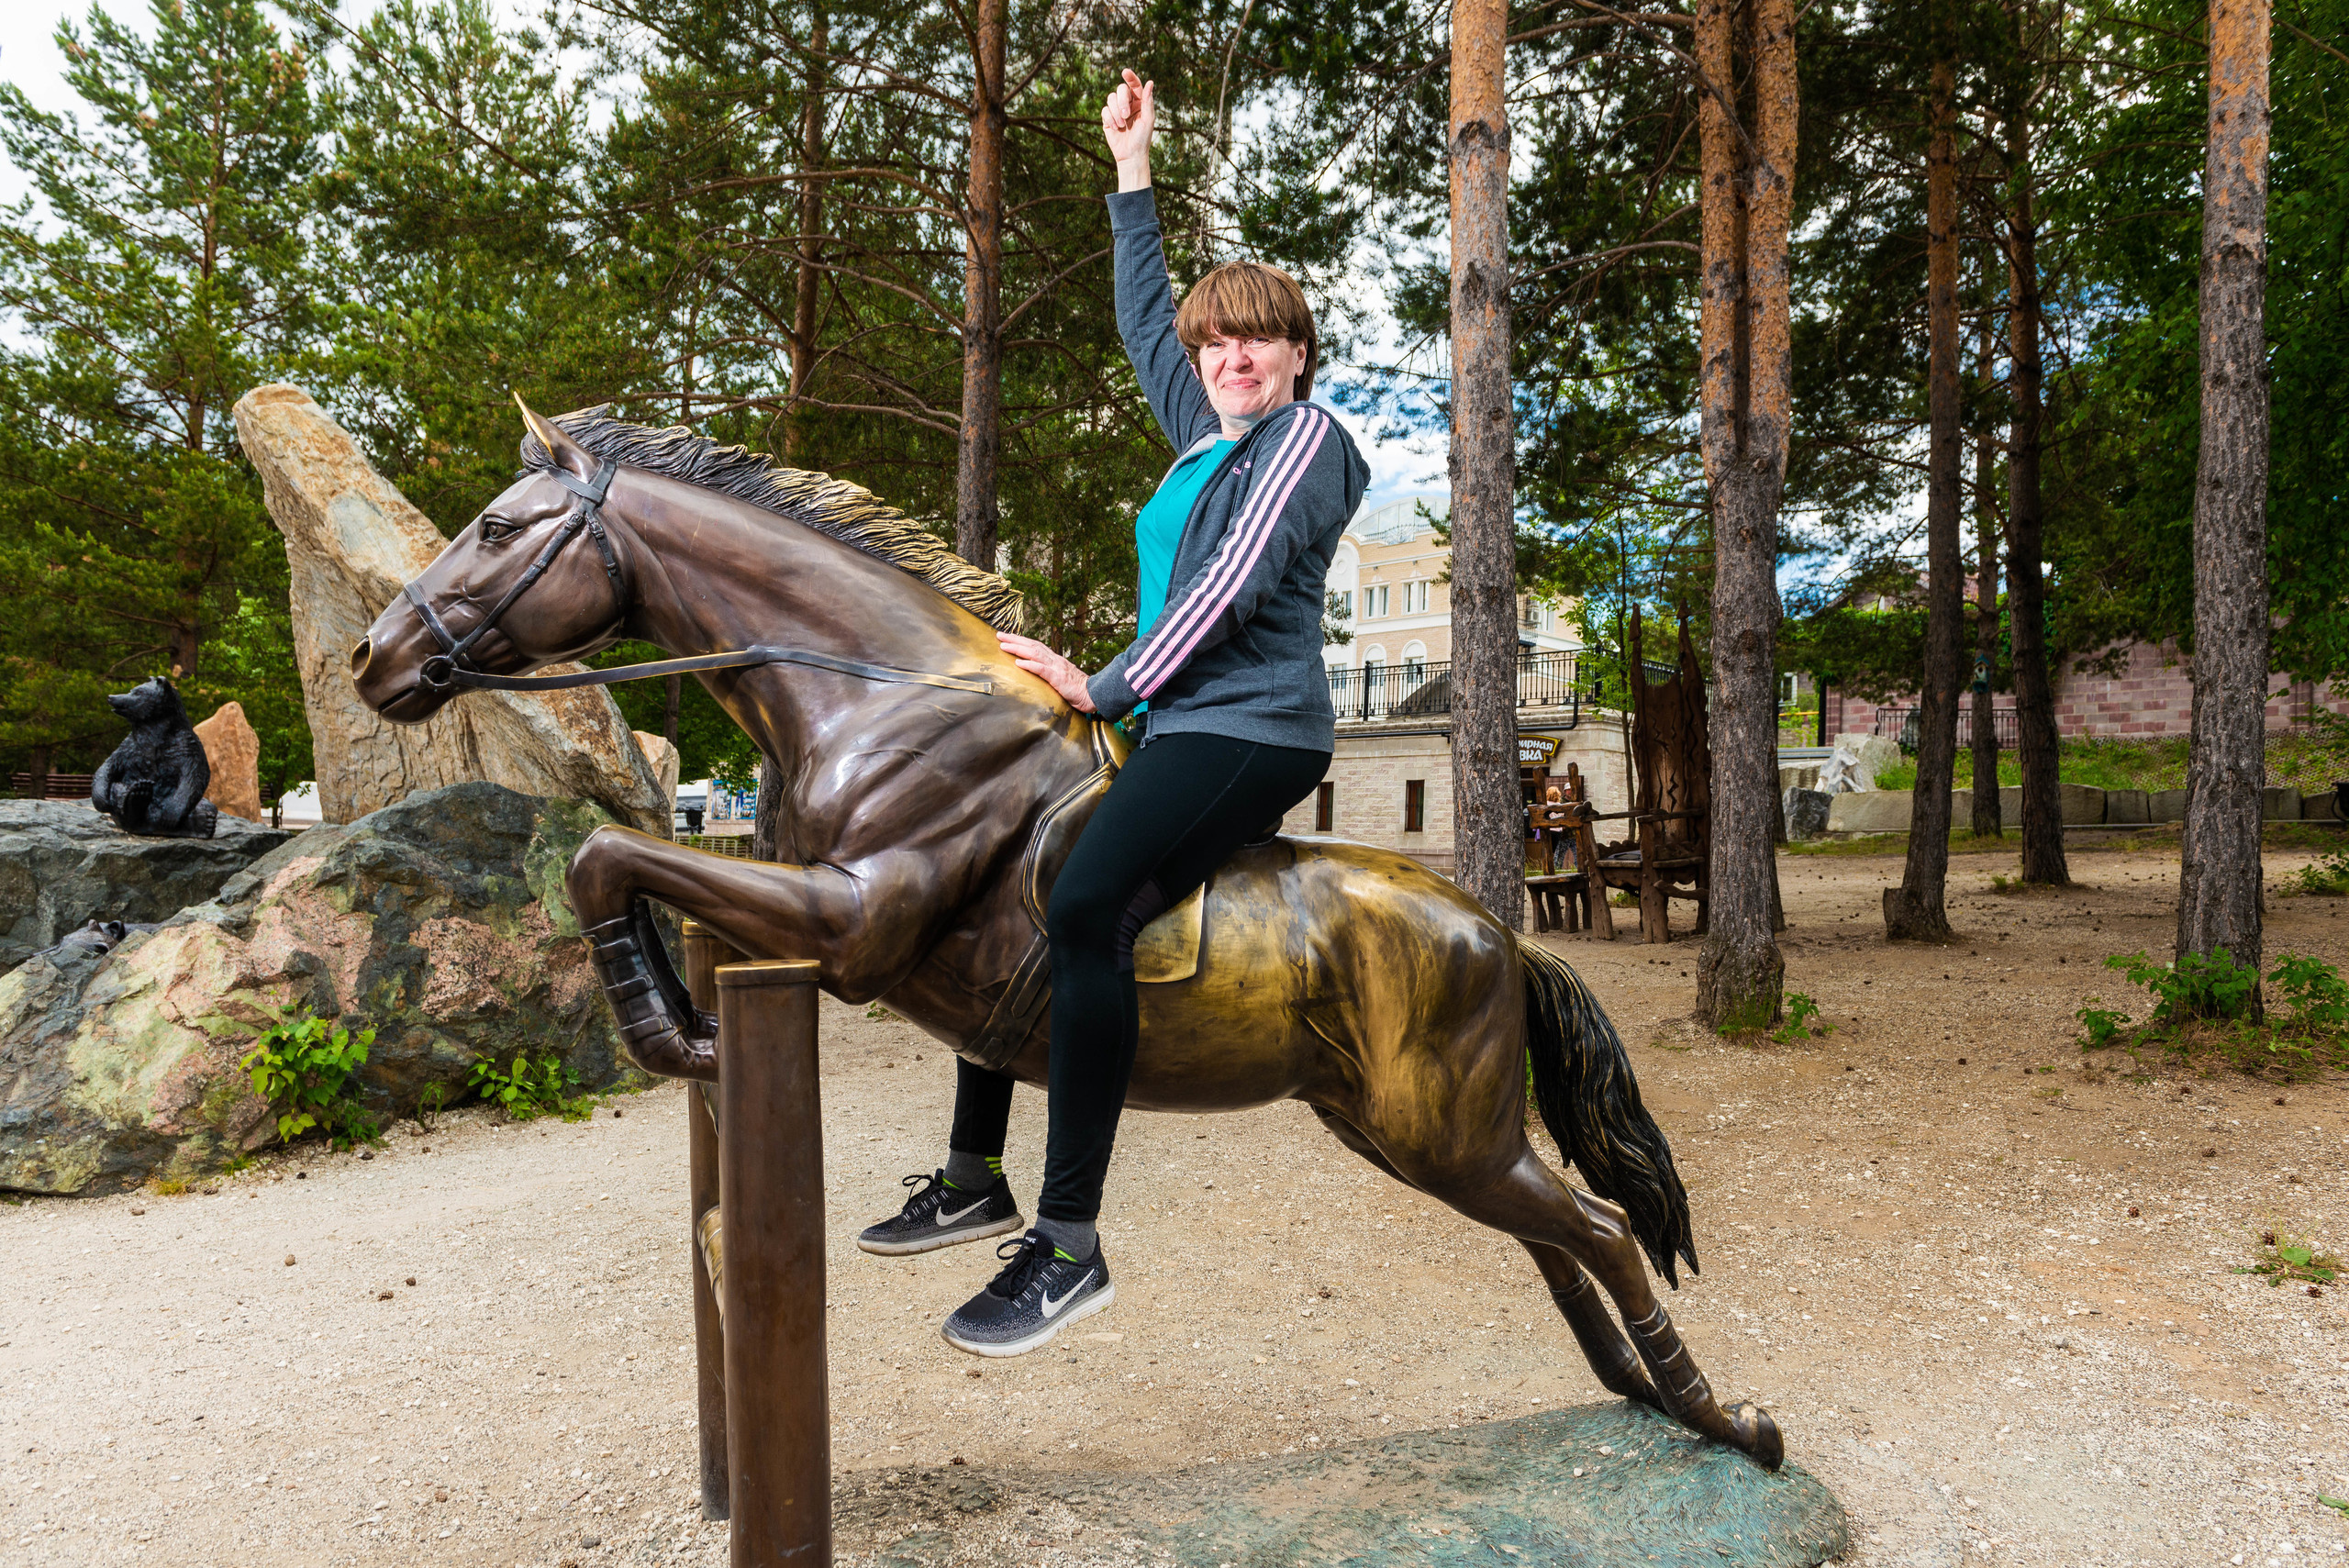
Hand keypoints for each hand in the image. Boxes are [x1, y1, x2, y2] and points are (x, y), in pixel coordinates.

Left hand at [997, 632, 1097, 712]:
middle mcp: (1054, 660)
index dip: (1021, 641)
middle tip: (999, 635)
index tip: (1007, 637)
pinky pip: (1041, 669)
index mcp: (1054, 660)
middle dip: (1014, 639)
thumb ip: (1049, 673)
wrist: (1094, 694)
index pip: (1035, 646)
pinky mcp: (1058, 678)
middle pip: (1032, 645)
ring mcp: (1056, 667)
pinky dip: (1029, 665)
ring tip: (1004, 645)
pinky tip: (1018, 662)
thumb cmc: (1077, 689)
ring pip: (1034, 654)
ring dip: (1018, 648)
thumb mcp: (1061, 678)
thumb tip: (1036, 672)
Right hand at [1102, 68, 1152, 188]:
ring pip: (1111, 98)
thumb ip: (1148, 101)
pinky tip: (1116, 128)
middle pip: (1120, 90)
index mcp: (1140, 102)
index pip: (1135, 85)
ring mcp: (1117, 110)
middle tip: (1125, 115)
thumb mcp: (1148, 119)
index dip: (1130, 77)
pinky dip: (1110, 118)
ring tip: (1122, 125)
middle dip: (1122, 101)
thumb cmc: (1143, 138)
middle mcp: (1128, 103)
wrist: (1131, 155)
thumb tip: (1150, 82)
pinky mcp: (1108, 118)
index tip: (1125, 72)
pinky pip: (1104, 110)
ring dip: (1115, 111)